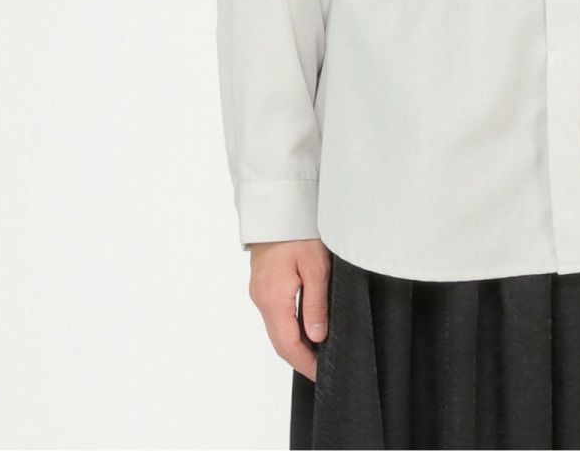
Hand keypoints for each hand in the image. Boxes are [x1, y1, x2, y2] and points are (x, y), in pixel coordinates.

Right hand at [248, 238, 331, 380]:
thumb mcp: (316, 267)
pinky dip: (287, 326)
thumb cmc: (298, 231)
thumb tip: (317, 337)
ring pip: (276, 328)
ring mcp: (259, 291)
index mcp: (274, 298)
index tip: (320, 374)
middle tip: (321, 368)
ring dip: (293, 342)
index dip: (305, 363)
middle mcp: (261, 298)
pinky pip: (274, 314)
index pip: (288, 344)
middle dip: (299, 357)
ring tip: (316, 351)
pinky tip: (303, 327)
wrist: (278, 206)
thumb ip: (315, 305)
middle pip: (279, 340)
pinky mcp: (261, 284)